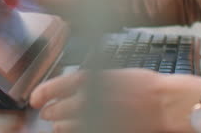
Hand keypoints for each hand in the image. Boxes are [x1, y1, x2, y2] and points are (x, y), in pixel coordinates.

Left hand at [30, 69, 200, 132]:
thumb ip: (94, 80)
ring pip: (67, 124)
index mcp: (95, 80)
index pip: (59, 85)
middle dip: (50, 110)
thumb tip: (77, 85)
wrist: (166, 102)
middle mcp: (93, 98)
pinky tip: (71, 130)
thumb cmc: (145, 84)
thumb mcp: (116, 73)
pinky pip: (83, 132)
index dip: (43, 92)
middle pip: (60, 107)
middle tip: (46, 111)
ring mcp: (99, 117)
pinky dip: (75, 131)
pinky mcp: (107, 129)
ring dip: (59, 124)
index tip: (33, 97)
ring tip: (57, 123)